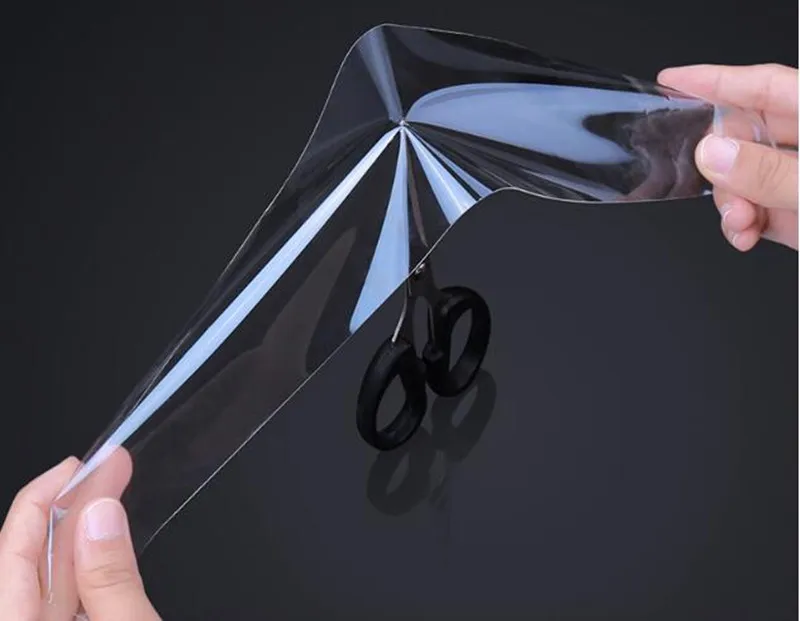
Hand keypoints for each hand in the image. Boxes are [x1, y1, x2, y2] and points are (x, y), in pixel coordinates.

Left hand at [0, 458, 159, 620]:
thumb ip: (111, 581)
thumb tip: (101, 516)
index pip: (11, 554)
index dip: (40, 501)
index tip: (76, 468)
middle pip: (33, 564)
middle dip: (73, 511)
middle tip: (110, 470)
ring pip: (52, 584)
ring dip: (85, 536)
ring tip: (113, 495)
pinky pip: (66, 606)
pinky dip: (89, 571)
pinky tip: (107, 544)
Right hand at [658, 63, 797, 251]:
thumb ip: (770, 172)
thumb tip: (714, 155)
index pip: (765, 87)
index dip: (717, 80)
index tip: (672, 82)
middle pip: (747, 137)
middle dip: (719, 165)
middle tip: (704, 179)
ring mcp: (799, 181)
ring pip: (745, 179)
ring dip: (730, 204)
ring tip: (740, 223)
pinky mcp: (798, 215)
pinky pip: (758, 213)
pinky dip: (744, 226)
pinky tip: (745, 234)